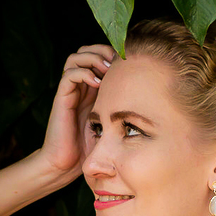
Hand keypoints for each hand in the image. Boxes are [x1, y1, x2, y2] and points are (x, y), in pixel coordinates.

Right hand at [37, 44, 114, 183]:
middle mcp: (80, 86)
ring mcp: (70, 91)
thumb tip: (153, 100)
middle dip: (101, 50)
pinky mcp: (62, 99)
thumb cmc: (90, 148)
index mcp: (91, 88)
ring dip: (92, 58)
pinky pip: (69, 75)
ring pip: (75, 58)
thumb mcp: (113, 124)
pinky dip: (83, 73)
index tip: (128, 61)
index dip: (111, 52)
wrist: (65, 165)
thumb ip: (124, 109)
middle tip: (116, 61)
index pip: (97, 56)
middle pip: (85, 50)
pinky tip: (97, 84)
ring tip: (106, 69)